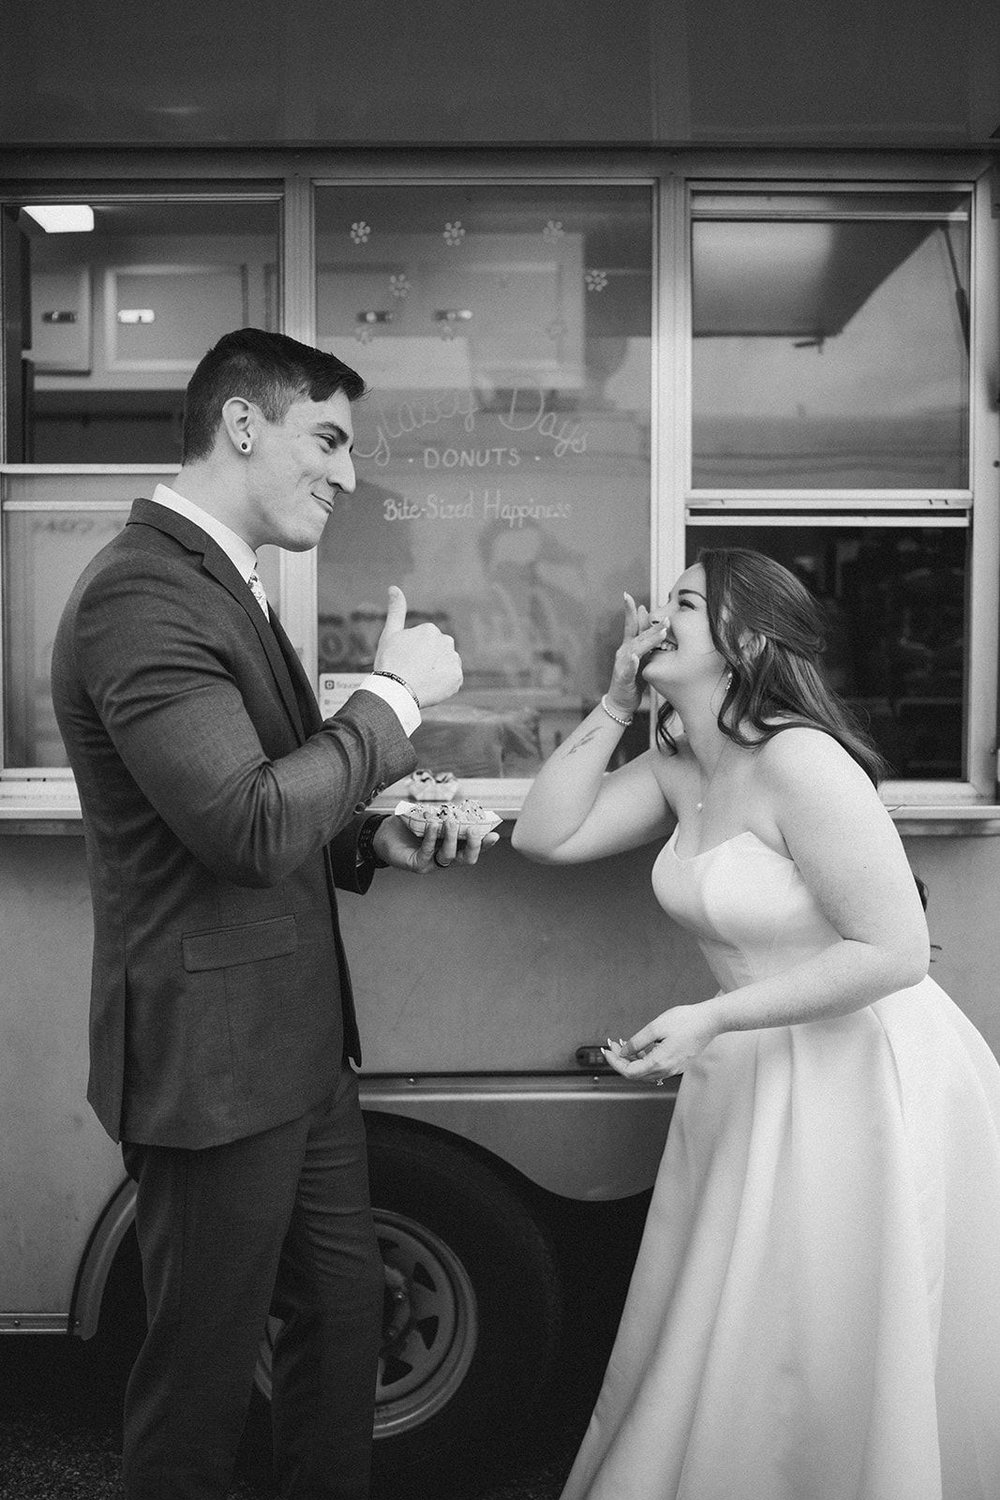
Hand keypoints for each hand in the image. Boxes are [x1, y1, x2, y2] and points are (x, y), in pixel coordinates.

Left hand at [373, 814, 500, 874]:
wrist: (382, 834)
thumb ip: (445, 815)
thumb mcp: (429, 817)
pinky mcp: (418, 865)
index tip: (494, 834)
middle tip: (472, 828)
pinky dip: (432, 838)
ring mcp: (432, 864)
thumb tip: (460, 807)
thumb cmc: (408, 825)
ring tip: (449, 821)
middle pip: (467, 858)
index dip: (485, 844)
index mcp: (452, 847)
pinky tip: (433, 824)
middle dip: (474, 845)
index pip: (473, 848)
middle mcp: (445, 858)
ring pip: (449, 856)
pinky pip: (429, 852)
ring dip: (452, 838)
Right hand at [375, 586, 462, 707]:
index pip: (425, 642)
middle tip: (413, 672)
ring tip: (421, 680)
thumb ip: (396, 610)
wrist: (396, 691)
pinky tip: (430, 687)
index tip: (405, 661)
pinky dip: (444, 684)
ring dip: (438, 671)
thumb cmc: (390, 662)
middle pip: (438, 652)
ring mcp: (453, 660)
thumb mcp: (389, 634)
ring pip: (446, 664)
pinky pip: (453, 679)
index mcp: (430, 630)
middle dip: (429, 660)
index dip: (413, 653)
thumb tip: (394, 587)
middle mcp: (446, 641)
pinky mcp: (458, 678)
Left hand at [602, 1002, 718, 1082]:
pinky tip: (641, 1047)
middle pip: (636, 1074)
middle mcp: (667, 1070)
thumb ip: (637, 1042)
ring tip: (624, 1044)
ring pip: (646, 1072)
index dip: (614, 1062)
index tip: (607, 1051)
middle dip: (621, 1061)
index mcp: (660, 1062)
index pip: (629, 1071)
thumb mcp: (656, 1027)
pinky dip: (644, 1059)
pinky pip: (656, 1067)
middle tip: (613, 1045)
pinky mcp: (678, 1064)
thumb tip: (624, 1052)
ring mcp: (674, 1068)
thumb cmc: (686, 1021)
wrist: (710, 1021)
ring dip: (632, 1060)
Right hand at [606, 593, 667, 716]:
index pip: (630, 625)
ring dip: (649, 640)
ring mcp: (622, 664)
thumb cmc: (634, 679)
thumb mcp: (642, 658)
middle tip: (667, 618)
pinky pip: (628, 669)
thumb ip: (647, 643)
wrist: (621, 701)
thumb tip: (657, 627)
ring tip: (662, 633)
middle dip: (652, 625)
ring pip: (636, 649)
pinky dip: (632, 662)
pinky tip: (636, 657)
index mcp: (629, 646)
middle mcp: (624, 651)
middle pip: (639, 635)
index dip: (629, 610)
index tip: (627, 595)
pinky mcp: (623, 677)